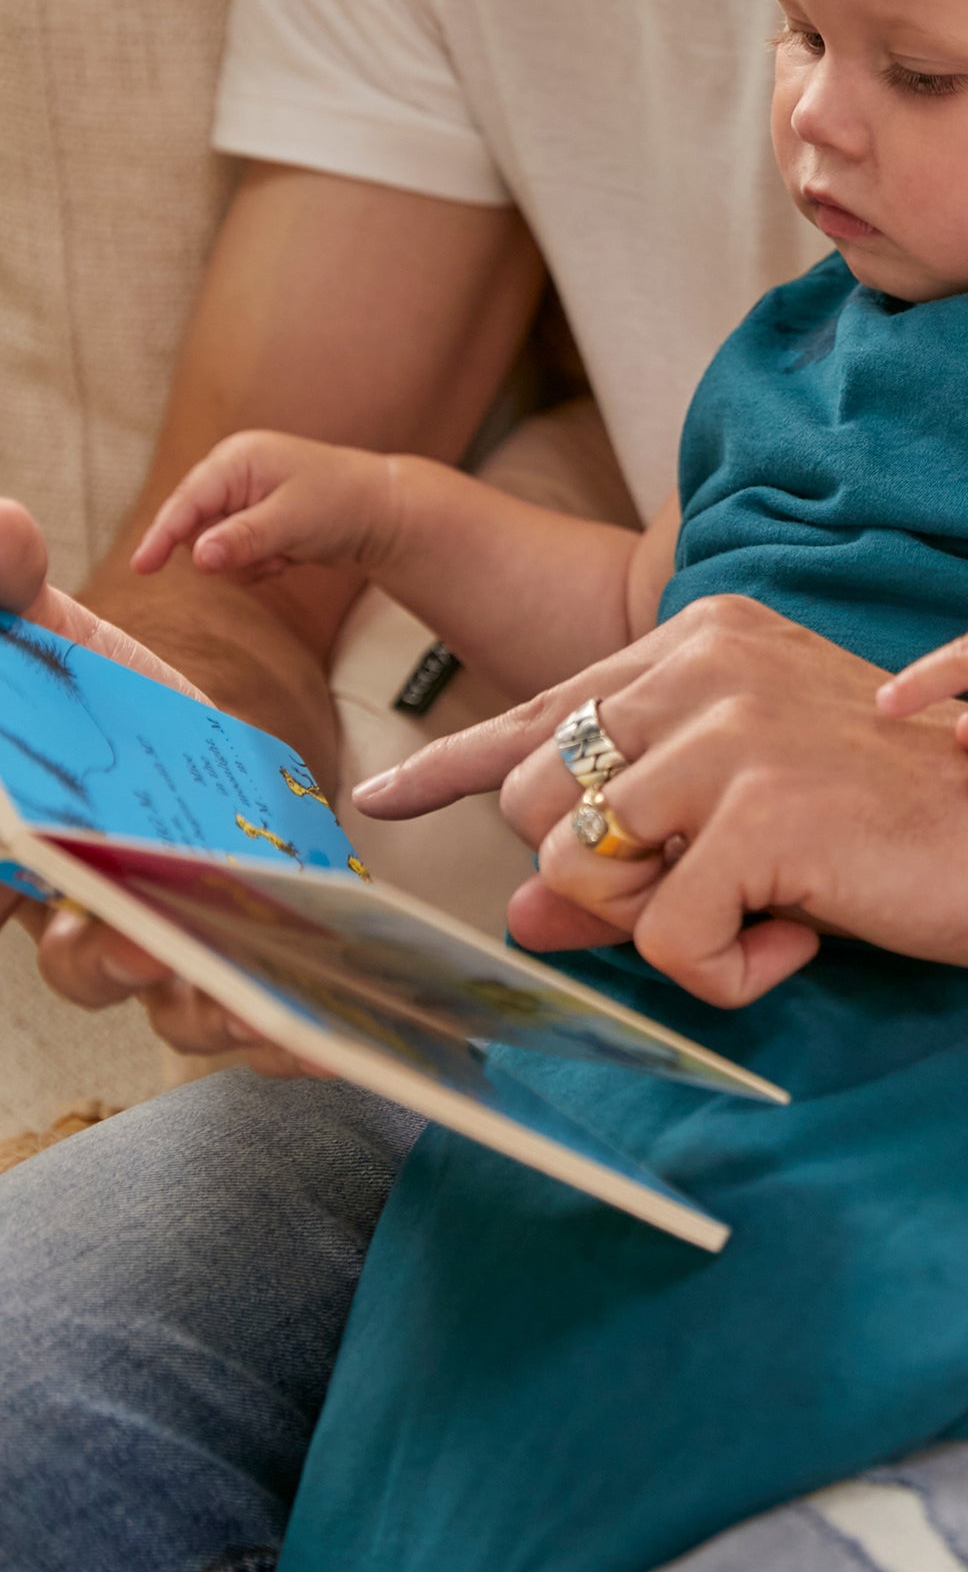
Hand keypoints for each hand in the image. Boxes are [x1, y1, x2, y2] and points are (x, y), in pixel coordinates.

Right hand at [0, 499, 313, 1072]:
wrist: (120, 690)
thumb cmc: (49, 667)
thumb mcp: (22, 618)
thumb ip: (8, 585)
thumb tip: (7, 534)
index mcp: (18, 835)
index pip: (1, 893)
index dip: (16, 905)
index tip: (36, 901)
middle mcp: (75, 895)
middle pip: (79, 960)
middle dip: (111, 960)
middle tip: (145, 942)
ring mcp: (156, 919)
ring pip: (168, 993)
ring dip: (208, 1010)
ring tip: (253, 1008)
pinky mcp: (228, 922)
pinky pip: (251, 999)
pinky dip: (285, 1030)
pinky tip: (329, 1037)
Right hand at [132, 430, 398, 585]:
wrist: (385, 514)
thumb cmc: (342, 504)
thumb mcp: (291, 522)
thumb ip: (242, 539)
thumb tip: (197, 557)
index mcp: (236, 460)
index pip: (186, 502)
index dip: (162, 536)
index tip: (141, 568)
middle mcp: (234, 474)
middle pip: (196, 528)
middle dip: (229, 552)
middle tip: (273, 554)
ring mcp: (244, 498)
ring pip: (214, 548)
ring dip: (246, 563)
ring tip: (287, 552)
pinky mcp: (255, 521)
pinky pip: (235, 556)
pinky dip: (258, 565)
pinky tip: (290, 556)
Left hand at [354, 593, 967, 1007]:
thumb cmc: (914, 831)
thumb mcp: (757, 829)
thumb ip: (641, 851)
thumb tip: (521, 914)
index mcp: (708, 643)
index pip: (544, 706)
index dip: (456, 763)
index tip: (384, 794)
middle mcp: (706, 662)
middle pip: (539, 799)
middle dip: (609, 880)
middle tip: (727, 894)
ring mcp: (730, 730)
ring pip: (581, 869)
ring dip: (667, 928)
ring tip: (772, 913)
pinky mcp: (761, 810)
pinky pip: (665, 941)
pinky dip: (726, 976)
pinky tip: (805, 944)